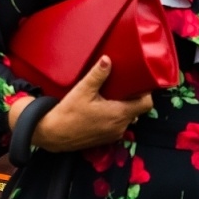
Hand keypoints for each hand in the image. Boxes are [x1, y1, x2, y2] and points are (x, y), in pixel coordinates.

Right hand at [30, 58, 152, 151]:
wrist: (52, 134)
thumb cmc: (68, 113)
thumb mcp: (82, 90)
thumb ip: (97, 75)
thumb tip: (108, 59)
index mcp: (119, 114)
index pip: (146, 104)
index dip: (144, 93)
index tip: (136, 83)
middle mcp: (121, 126)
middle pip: (137, 110)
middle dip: (131, 98)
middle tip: (120, 86)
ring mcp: (114, 134)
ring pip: (127, 118)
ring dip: (122, 108)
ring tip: (110, 97)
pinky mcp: (106, 139)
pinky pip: (118, 125)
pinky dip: (114, 117)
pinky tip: (101, 109)